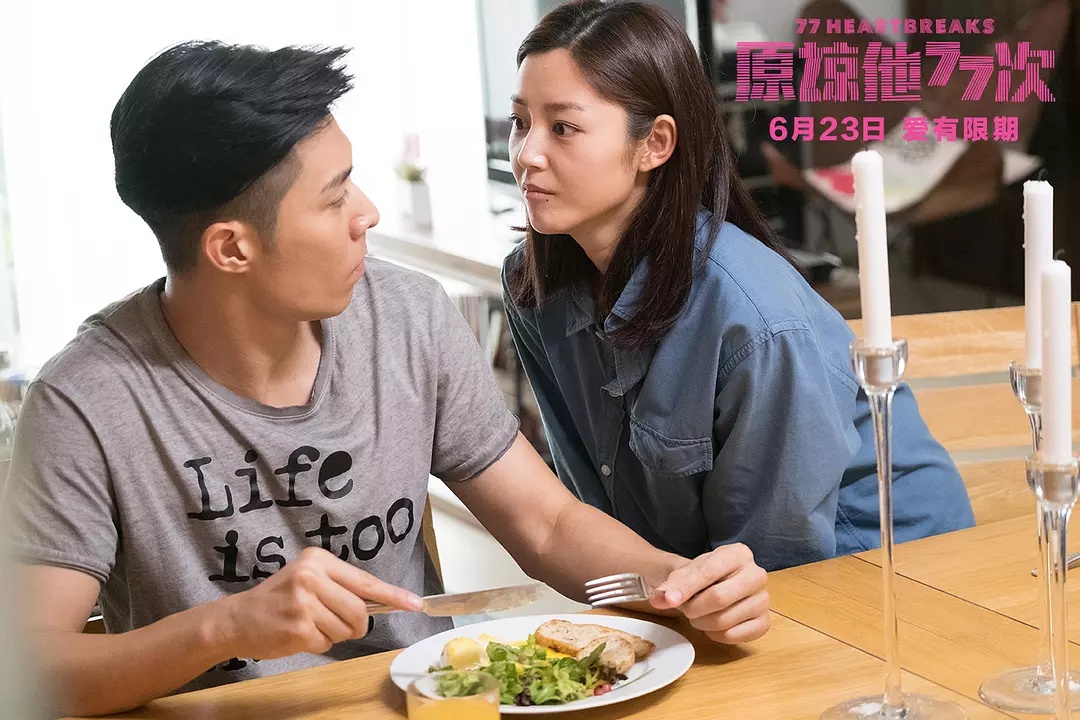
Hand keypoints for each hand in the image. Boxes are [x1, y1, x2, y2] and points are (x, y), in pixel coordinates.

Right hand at [215, 547, 422, 659]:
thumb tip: (382, 603)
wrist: (237, 619)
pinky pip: (327, 643)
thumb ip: (340, 586)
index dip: (393, 595)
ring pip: (345, 629)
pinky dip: (319, 644)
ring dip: (334, 634)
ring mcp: (304, 603)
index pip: (365, 581)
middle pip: (359, 610)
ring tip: (310, 625)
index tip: (415, 604)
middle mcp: (312, 577)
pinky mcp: (298, 628)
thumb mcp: (308, 579)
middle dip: (356, 625)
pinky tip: (299, 634)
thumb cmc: (279, 599)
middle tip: (339, 624)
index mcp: (318, 561)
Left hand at [650, 543, 769, 643]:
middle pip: (719, 598)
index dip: (685, 588)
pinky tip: (712, 626)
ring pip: (725, 620)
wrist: (712, 586)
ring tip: (698, 615)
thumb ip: (671, 585)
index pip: (708, 572)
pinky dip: (716, 635)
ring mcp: (763, 600)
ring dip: (702, 623)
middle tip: (685, 609)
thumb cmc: (700, 577)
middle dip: (694, 608)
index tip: (667, 600)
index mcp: (738, 554)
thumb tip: (661, 599)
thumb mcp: (683, 573)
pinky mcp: (764, 622)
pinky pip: (734, 636)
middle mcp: (757, 575)